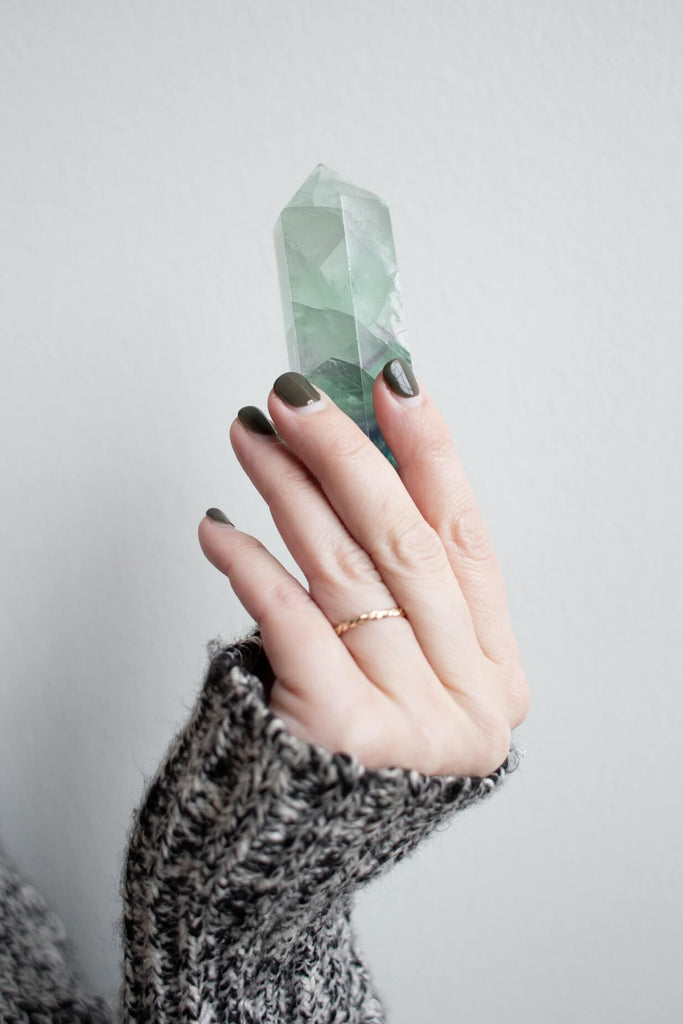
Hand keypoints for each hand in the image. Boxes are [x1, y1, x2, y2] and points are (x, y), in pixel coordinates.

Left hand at [198, 362, 529, 776]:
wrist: (286, 849)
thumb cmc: (346, 742)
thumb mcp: (403, 669)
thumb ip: (400, 588)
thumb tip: (352, 458)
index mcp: (494, 676)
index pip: (466, 540)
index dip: (430, 455)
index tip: (390, 383)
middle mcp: (468, 703)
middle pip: (405, 545)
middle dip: (346, 455)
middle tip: (293, 397)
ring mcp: (413, 726)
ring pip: (346, 572)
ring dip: (290, 492)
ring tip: (252, 440)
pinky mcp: (343, 737)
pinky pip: (293, 621)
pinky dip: (251, 564)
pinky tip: (219, 526)